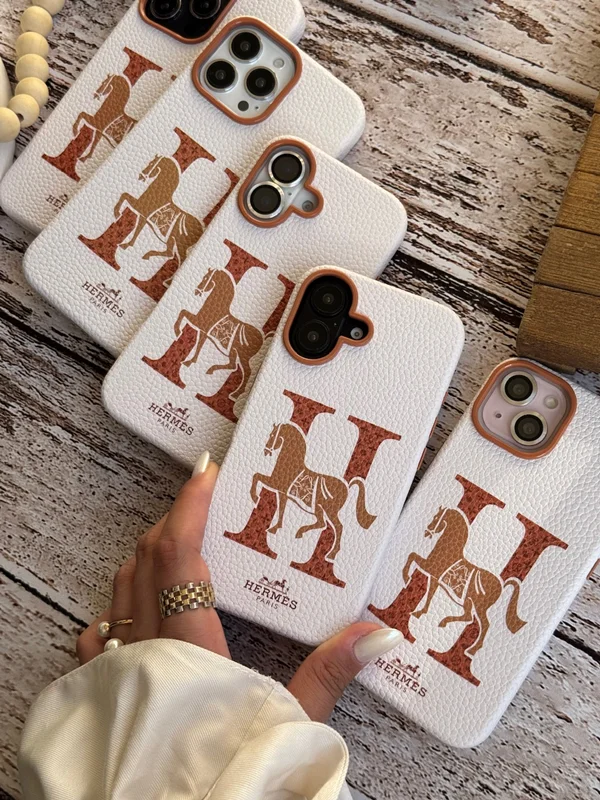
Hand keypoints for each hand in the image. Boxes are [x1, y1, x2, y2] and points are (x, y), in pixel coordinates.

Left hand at [77, 456, 401, 721]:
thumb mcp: (291, 721)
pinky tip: (131, 609)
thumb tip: (376, 633)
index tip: (206, 473)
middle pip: (147, 561)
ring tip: (174, 542)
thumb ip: (330, 673)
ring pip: (121, 590)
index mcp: (193, 645)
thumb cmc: (230, 775)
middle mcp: (147, 648)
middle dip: (173, 521)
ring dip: (145, 557)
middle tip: (201, 501)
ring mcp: (120, 669)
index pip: (180, 556)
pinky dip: (118, 607)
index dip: (190, 507)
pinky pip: (101, 634)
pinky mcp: (105, 693)